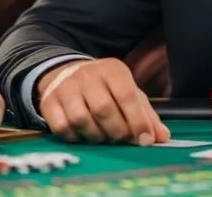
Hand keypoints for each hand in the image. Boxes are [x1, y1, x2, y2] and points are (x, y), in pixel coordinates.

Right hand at [37, 58, 170, 145]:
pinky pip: (62, 128)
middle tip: (123, 140)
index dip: (138, 120)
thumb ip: (146, 115)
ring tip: (104, 137)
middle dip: (117, 131)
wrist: (67, 73)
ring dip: (96, 136)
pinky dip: (76, 138)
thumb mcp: (128, 93)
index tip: (145, 140)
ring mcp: (66, 88)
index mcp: (112, 70)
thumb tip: (163, 138)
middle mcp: (87, 75)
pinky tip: (84, 136)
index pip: (127, 95)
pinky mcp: (49, 102)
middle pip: (104, 109)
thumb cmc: (105, 88)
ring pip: (81, 119)